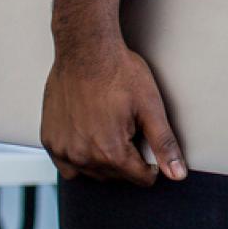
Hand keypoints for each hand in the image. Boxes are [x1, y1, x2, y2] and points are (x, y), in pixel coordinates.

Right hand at [40, 39, 185, 184]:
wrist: (85, 50)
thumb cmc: (119, 73)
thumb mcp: (151, 107)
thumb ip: (164, 145)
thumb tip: (178, 175)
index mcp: (111, 152)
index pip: (140, 178)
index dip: (151, 164)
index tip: (149, 144)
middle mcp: (83, 156)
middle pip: (116, 176)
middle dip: (128, 161)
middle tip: (130, 131)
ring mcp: (63, 150)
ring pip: (91, 172)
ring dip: (104, 161)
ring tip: (110, 131)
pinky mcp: (49, 140)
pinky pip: (67, 165)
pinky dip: (79, 158)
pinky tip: (89, 136)